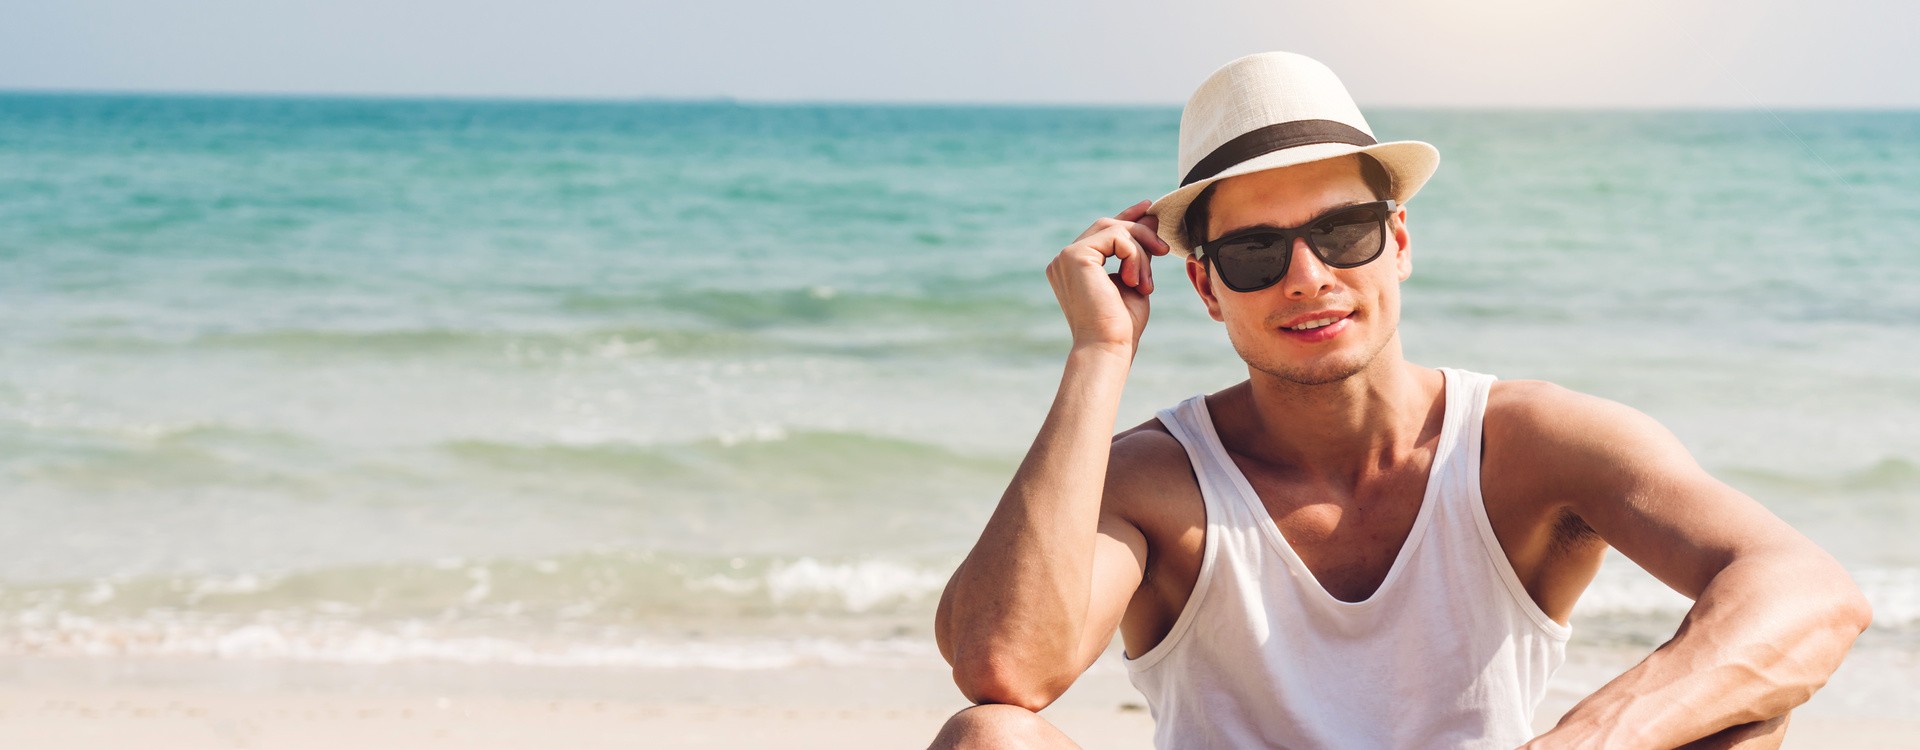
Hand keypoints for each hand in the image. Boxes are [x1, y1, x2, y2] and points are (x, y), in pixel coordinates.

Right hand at [1044, 199, 1170, 355]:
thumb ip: (1138, 251)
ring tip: (1146, 283)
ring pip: (1113, 229)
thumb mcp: (1135, 279)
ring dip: (1140, 250)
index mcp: (1073, 267)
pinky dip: (1134, 255)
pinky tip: (1135, 281)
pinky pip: (1116, 237)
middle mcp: (1064, 260)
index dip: (1126, 217)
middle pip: (1108, 226)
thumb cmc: (1121, 325)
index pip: (1101, 232)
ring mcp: (1065, 256)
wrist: (1108, 348)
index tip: (1149, 210)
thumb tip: (1150, 218)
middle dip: (1140, 234)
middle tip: (1163, 250)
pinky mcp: (1074, 256)